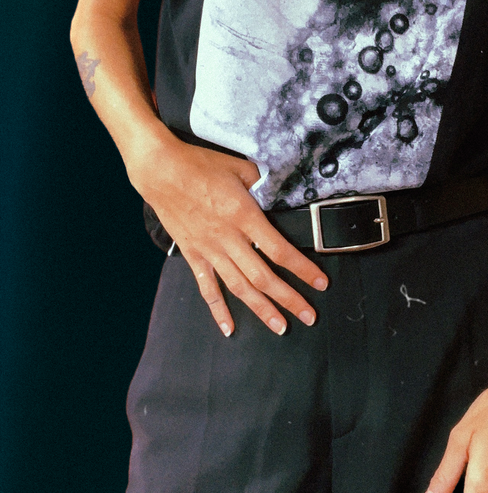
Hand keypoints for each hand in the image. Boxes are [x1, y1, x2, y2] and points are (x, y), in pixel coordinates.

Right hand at [129, 131, 327, 336]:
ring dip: (261, 310)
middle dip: (289, 299)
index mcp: (244, 215)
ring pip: (239, 287)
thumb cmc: (200, 164)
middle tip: (308, 316)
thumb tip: (281, 192)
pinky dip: (218, 309)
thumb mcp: (241, 167)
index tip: (320, 283)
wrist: (160, 170)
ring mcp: (209, 249)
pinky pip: (207, 287)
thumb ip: (264, 183)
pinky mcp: (192, 254)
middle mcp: (228, 238)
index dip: (302, 270)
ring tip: (280, 327)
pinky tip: (229, 328)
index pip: (279, 251)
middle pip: (264, 277)